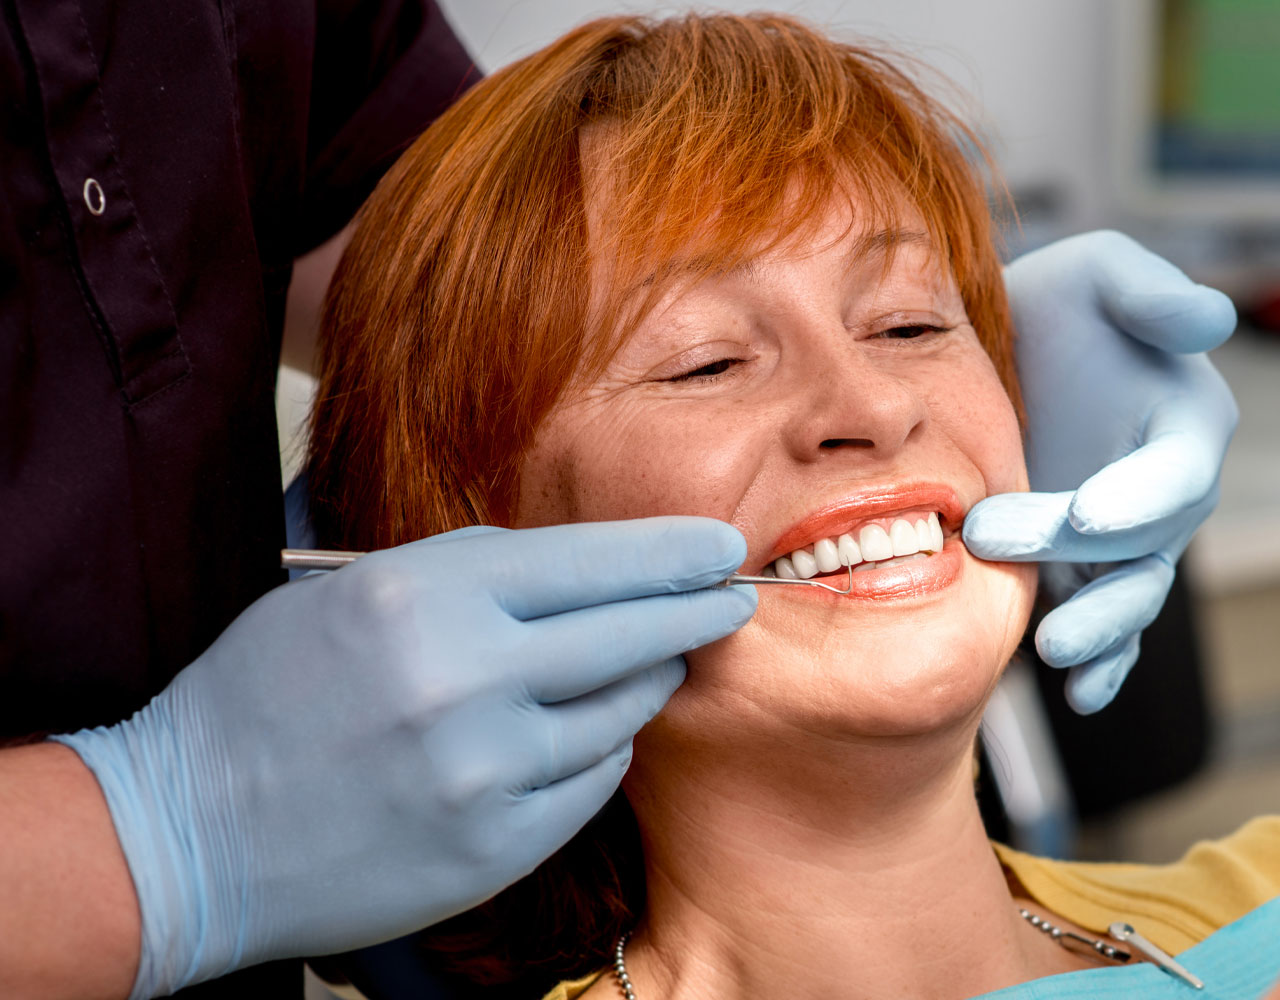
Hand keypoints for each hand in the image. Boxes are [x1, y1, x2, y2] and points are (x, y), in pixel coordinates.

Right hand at [55, 518, 754, 997]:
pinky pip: (591, 782)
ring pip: (621, 711)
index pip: (592, 561)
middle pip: (631, 633)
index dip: (670, 553)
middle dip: (696, 611)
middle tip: (732, 599)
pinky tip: (581, 736)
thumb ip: (467, 576)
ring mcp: (485, 770)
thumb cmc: (263, 698)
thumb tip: (586, 569)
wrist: (183, 836)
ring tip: (651, 665)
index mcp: (423, 597)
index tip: (720, 545)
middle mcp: (465, 679)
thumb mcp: (349, 595)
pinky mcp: (494, 845)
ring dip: (645, 683)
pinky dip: (597, 753)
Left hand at [963, 230, 1238, 712]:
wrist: (997, 354)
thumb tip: (1212, 319)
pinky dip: (1103, 667)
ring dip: (1100, 630)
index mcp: (1187, 422)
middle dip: (1082, 557)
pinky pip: (1109, 630)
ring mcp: (1129, 542)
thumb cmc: (1059, 304)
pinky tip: (1080, 696)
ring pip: (1131, 599)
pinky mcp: (1087, 575)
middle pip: (1143, 544)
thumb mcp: (1098, 273)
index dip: (1140, 497)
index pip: (1177, 472)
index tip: (1088, 515)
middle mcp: (1168, 493)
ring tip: (1053, 650)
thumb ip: (1150, 294)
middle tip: (993, 539)